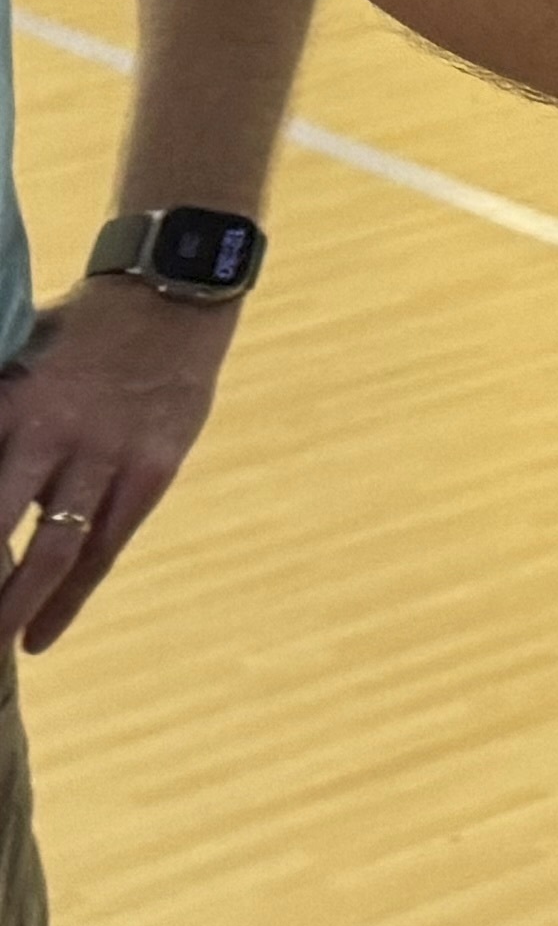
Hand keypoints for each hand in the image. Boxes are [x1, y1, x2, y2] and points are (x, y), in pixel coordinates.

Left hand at [0, 278, 234, 647]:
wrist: (173, 291)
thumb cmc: (79, 331)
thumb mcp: (16, 361)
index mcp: (9, 403)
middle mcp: (52, 433)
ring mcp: (107, 453)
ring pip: (51, 550)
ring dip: (14, 608)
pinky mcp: (151, 468)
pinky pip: (106, 546)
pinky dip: (72, 596)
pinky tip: (43, 634)